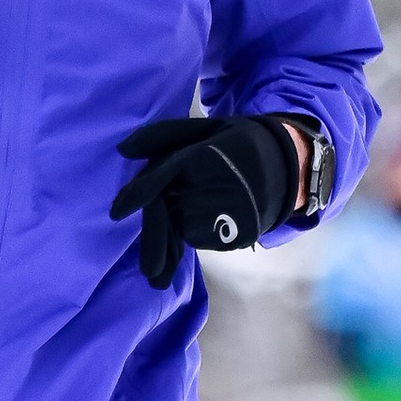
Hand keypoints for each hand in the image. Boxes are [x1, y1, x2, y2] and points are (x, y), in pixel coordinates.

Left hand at [109, 113, 301, 290]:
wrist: (284, 170)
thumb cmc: (237, 144)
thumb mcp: (205, 129)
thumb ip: (164, 135)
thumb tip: (123, 150)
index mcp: (198, 159)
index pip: (158, 179)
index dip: (135, 195)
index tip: (115, 213)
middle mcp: (204, 189)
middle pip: (165, 215)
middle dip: (154, 241)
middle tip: (147, 271)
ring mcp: (217, 215)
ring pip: (179, 228)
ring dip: (173, 232)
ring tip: (186, 234)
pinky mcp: (227, 235)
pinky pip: (196, 237)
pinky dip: (190, 235)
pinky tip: (200, 228)